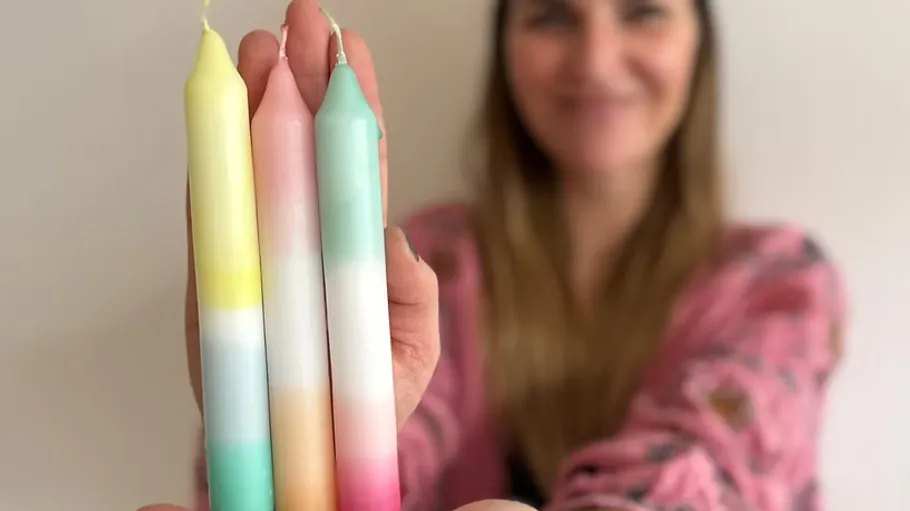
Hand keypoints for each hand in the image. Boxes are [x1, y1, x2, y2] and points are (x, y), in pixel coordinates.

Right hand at [184, 0, 438, 429]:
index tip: (352, 51)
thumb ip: (413, 297)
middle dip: (307, 81)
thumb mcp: (412, 351)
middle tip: (303, 22)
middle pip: (306, 148)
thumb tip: (395, 240)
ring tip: (260, 49)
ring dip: (257, 105)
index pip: (356, 164)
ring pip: (257, 166)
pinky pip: (211, 213)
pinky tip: (217, 114)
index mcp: (354, 246)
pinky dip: (213, 163)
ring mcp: (259, 253)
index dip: (355, 107)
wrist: (312, 456)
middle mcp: (305, 238)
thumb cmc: (367, 402)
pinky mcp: (216, 280)